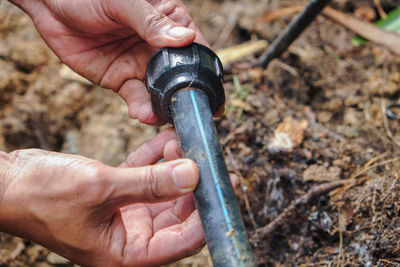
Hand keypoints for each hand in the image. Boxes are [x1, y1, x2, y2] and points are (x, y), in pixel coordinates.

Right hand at [0, 128, 203, 266]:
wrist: (10, 183)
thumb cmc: (42, 197)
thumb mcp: (100, 188)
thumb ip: (149, 183)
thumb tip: (193, 174)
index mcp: (127, 253)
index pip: (185, 240)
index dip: (206, 213)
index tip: (219, 184)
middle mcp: (131, 237)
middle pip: (179, 213)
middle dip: (193, 183)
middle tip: (207, 156)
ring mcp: (126, 215)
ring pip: (164, 191)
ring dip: (175, 166)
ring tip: (184, 140)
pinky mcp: (119, 194)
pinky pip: (146, 176)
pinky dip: (156, 159)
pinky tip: (167, 139)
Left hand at [11, 0, 207, 124]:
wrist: (49, 5)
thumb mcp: (121, 2)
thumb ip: (151, 23)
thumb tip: (184, 40)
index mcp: (170, 23)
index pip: (195, 51)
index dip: (205, 74)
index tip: (212, 97)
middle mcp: (159, 48)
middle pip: (181, 78)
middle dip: (185, 99)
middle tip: (186, 116)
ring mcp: (141, 66)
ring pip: (161, 94)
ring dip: (163, 109)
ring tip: (158, 117)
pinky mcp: (122, 80)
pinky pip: (137, 99)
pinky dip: (141, 110)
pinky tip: (141, 114)